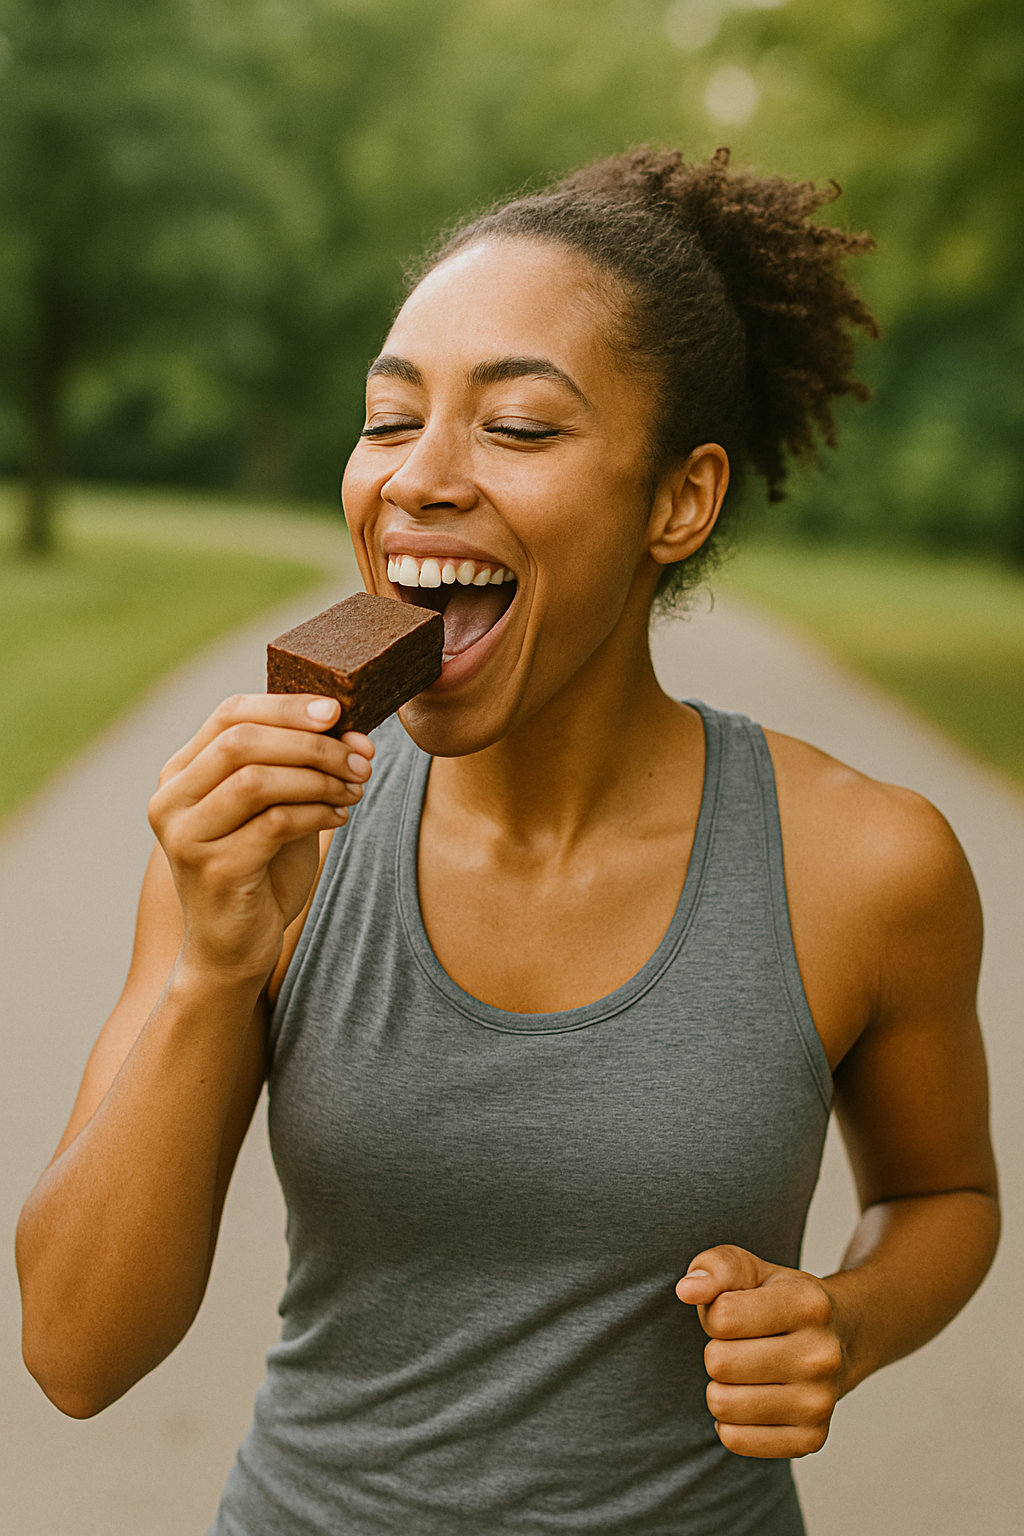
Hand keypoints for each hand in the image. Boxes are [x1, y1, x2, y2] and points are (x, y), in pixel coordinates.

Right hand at [148, 693, 372, 984]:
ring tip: (355, 787)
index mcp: (181, 774)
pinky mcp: (213, 869)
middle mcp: (171, 799)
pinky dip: (316, 813)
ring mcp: (186, 836)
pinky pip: (274, 823)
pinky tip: (340, 817)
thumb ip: (297, 768)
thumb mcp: (274, 808)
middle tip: (360, 756)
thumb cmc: (259, 872)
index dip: (286, 705)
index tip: (338, 710)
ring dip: (318, 778)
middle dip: (311, 743)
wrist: (232, 951)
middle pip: (242, 741)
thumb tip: (352, 731)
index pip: (230, 714)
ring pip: (256, 779)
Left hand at [676, 1245, 844, 1458]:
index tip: (734, 1312)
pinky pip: (735, 1440)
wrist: (841, 1337)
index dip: (713, 1314)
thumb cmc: (781, 1299)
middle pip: (719, 1362)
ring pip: (723, 1404)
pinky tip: (752, 1399)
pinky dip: (731, 1421)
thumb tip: (687, 1289)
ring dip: (721, 1386)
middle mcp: (822, 1357)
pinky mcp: (811, 1439)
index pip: (722, 1317)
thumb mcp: (751, 1270)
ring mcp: (820, 1403)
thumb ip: (715, 1267)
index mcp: (808, 1305)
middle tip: (742, 1345)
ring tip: (746, 1371)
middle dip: (717, 1350)